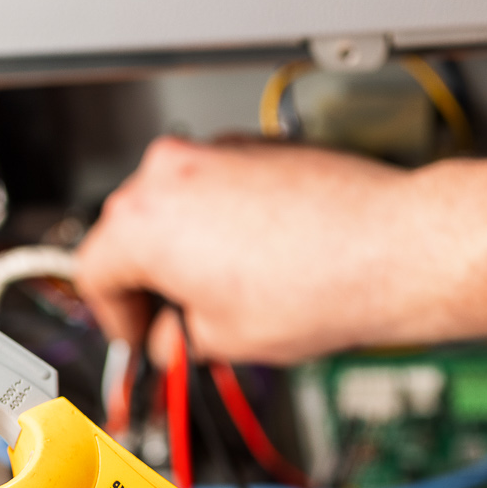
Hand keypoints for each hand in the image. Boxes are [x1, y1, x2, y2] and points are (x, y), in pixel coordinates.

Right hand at [74, 136, 470, 364]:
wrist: (392, 247)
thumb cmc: (319, 285)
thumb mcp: (224, 340)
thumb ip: (178, 338)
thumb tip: (176, 337)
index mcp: (144, 220)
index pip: (93, 271)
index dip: (115, 318)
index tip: (140, 335)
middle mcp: (171, 172)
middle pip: (131, 232)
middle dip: (151, 283)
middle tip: (180, 325)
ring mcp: (217, 152)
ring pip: (176, 207)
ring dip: (189, 252)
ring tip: (231, 297)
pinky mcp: (258, 147)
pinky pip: (219, 188)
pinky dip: (226, 224)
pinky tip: (263, 264)